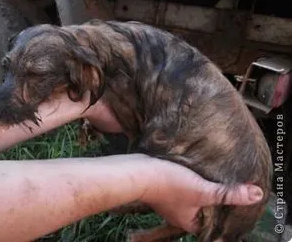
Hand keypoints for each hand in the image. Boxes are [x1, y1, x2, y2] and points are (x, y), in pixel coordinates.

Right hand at [139, 157, 263, 232]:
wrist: (138, 171)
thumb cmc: (169, 184)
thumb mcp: (203, 190)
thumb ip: (229, 194)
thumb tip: (257, 194)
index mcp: (189, 221)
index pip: (213, 224)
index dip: (224, 215)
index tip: (234, 203)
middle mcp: (179, 215)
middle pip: (203, 211)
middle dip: (214, 201)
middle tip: (228, 188)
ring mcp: (169, 202)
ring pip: (192, 199)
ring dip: (201, 190)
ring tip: (214, 177)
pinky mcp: (163, 188)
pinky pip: (181, 189)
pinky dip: (189, 182)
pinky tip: (194, 171)